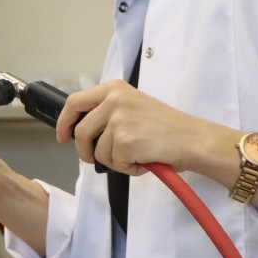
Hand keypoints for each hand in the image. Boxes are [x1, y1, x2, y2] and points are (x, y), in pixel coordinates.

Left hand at [56, 80, 240, 178]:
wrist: (195, 140)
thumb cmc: (169, 128)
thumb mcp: (134, 106)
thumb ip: (108, 112)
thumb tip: (81, 131)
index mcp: (114, 89)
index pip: (74, 102)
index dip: (64, 122)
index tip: (63, 135)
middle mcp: (113, 100)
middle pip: (80, 132)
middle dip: (85, 151)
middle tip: (94, 159)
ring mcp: (118, 120)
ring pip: (98, 153)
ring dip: (116, 161)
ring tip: (138, 154)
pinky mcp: (125, 141)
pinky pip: (115, 164)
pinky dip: (129, 168)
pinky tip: (145, 160)